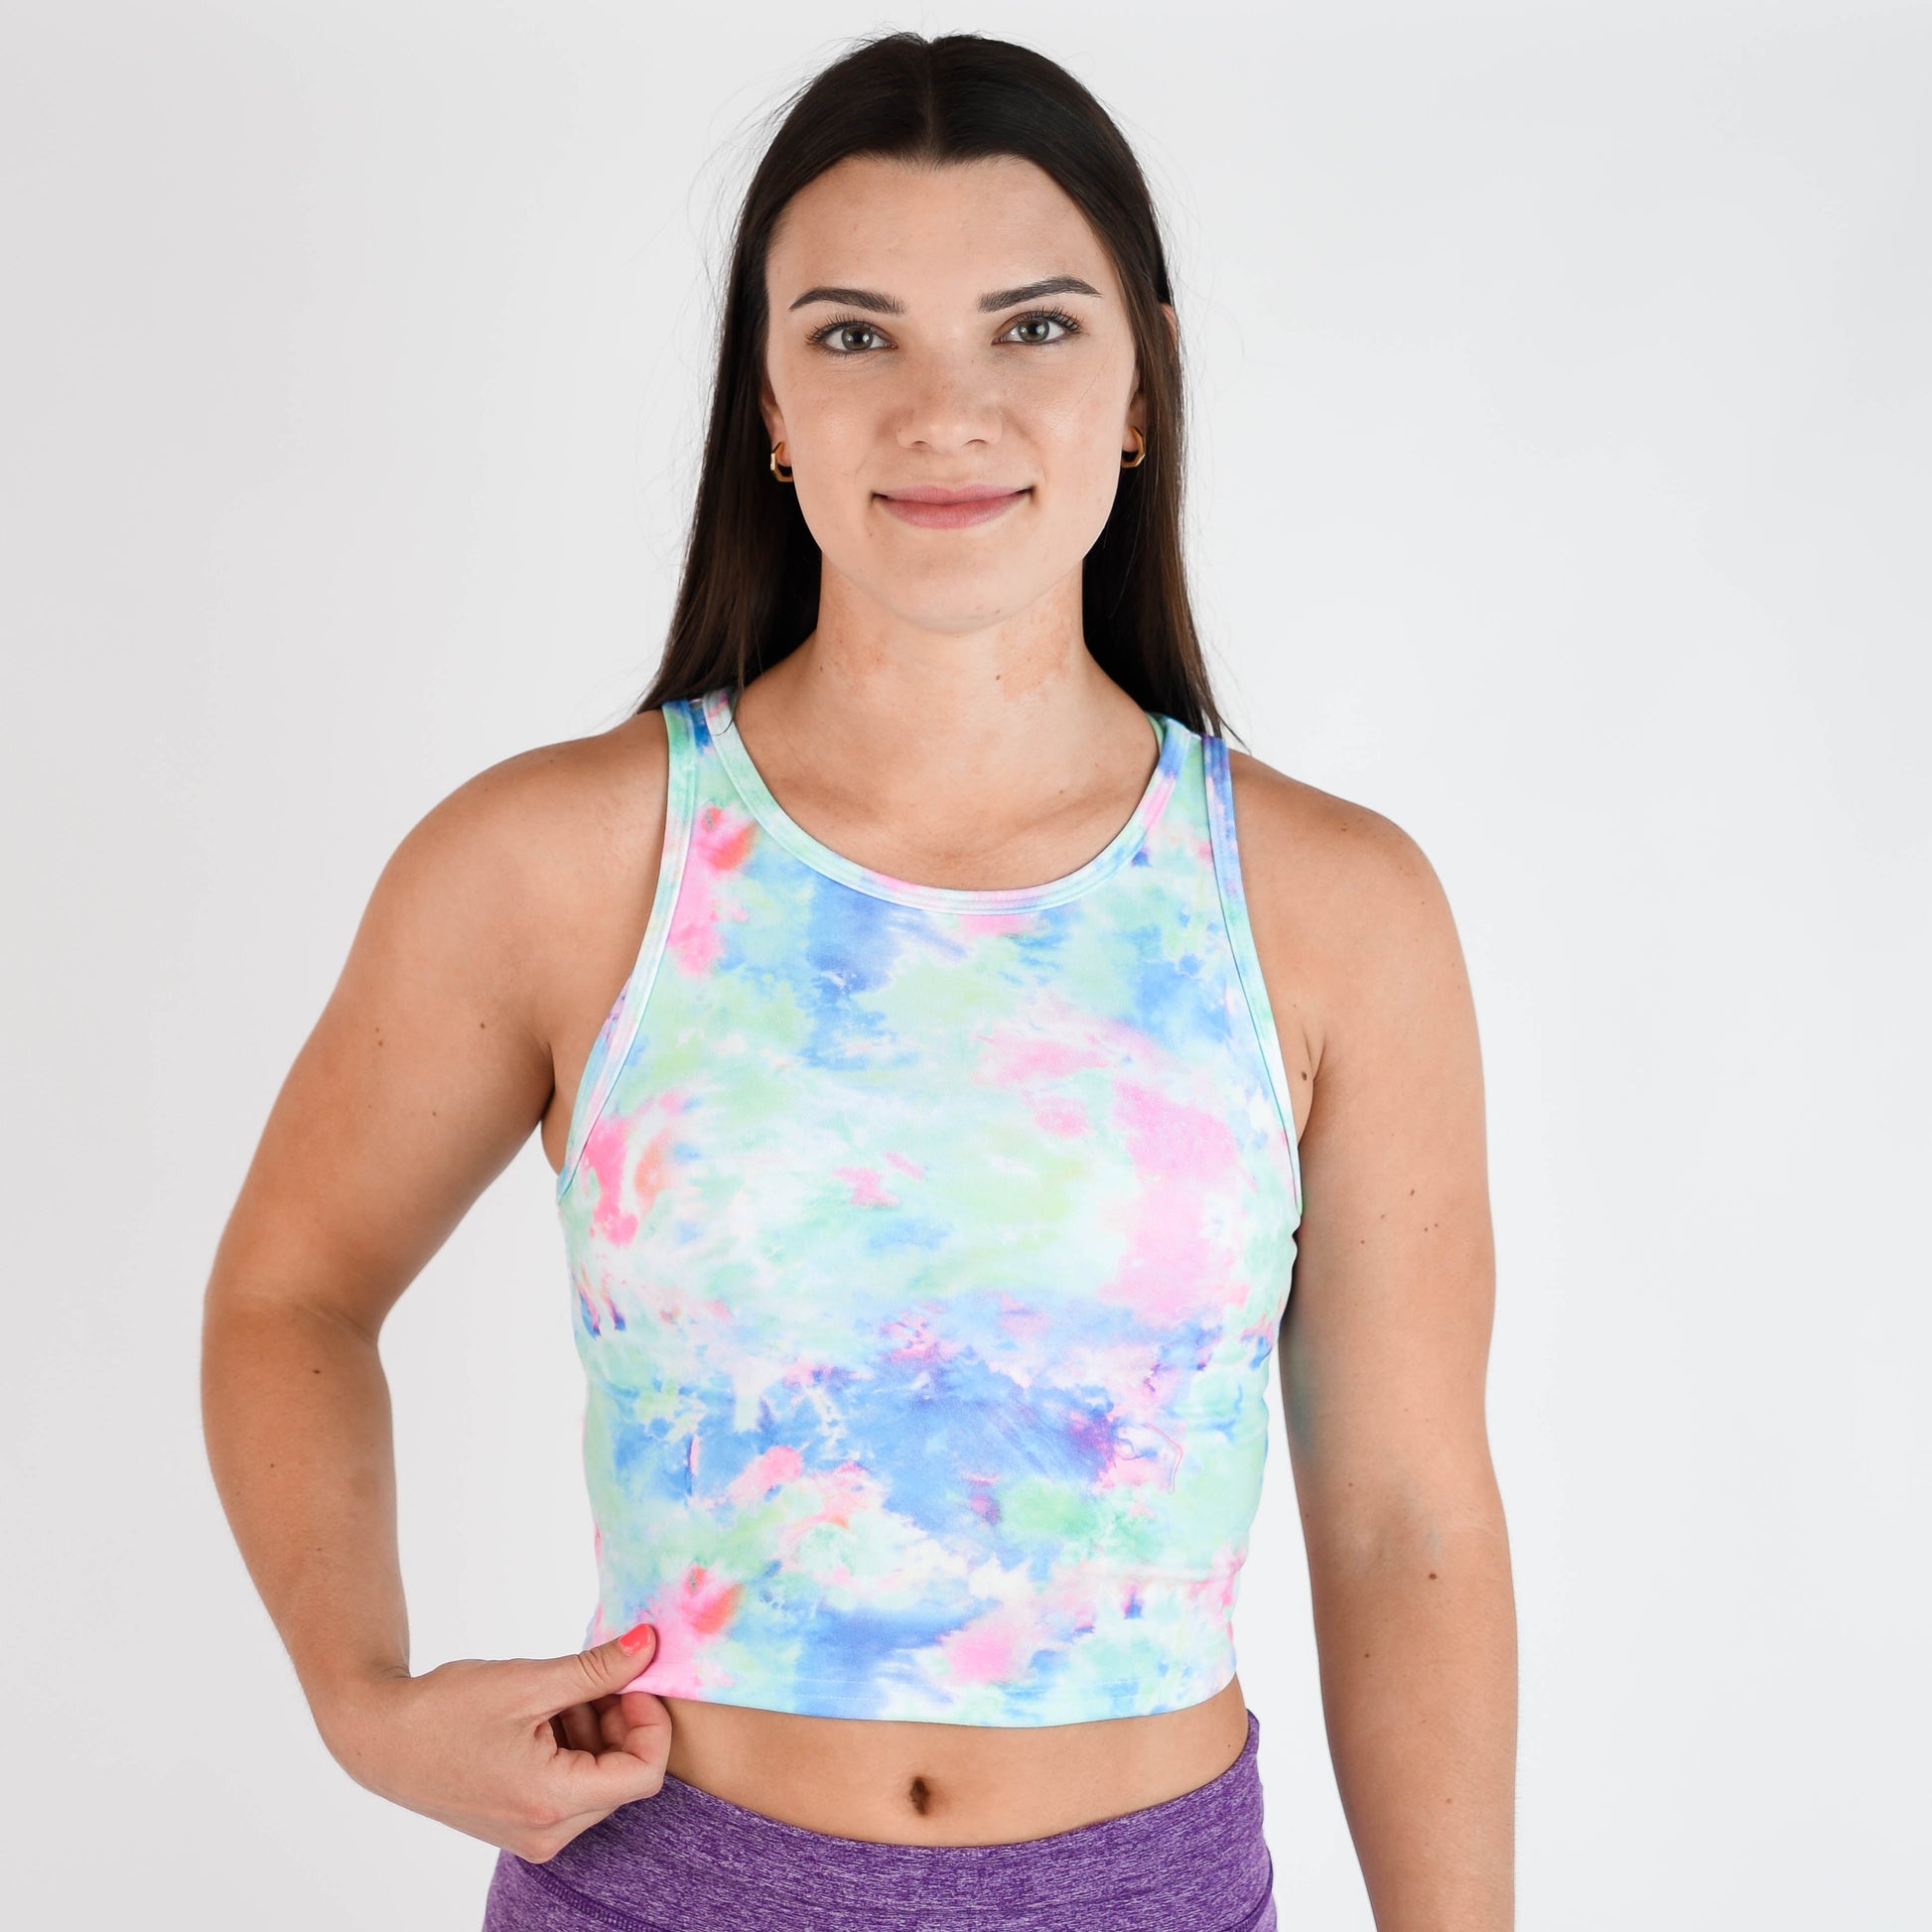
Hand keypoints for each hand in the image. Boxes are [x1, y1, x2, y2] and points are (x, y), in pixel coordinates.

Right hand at [317, 1624, 671, 1862]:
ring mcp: (533, 1834)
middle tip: (592, 1677)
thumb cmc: (446, 1711)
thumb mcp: (530, 1681)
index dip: (651, 1721)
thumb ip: (598, 1668)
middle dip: (619, 1720)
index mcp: (552, 1801)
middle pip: (622, 1777)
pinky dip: (572, 1746)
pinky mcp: (521, 1825)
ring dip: (594, 1730)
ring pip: (599, 1780)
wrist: (381, 1740)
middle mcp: (548, 1832)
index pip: (644, 1774)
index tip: (633, 1679)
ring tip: (557, 1694)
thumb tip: (650, 1646)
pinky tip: (541, 1716)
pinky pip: (572, 1788)